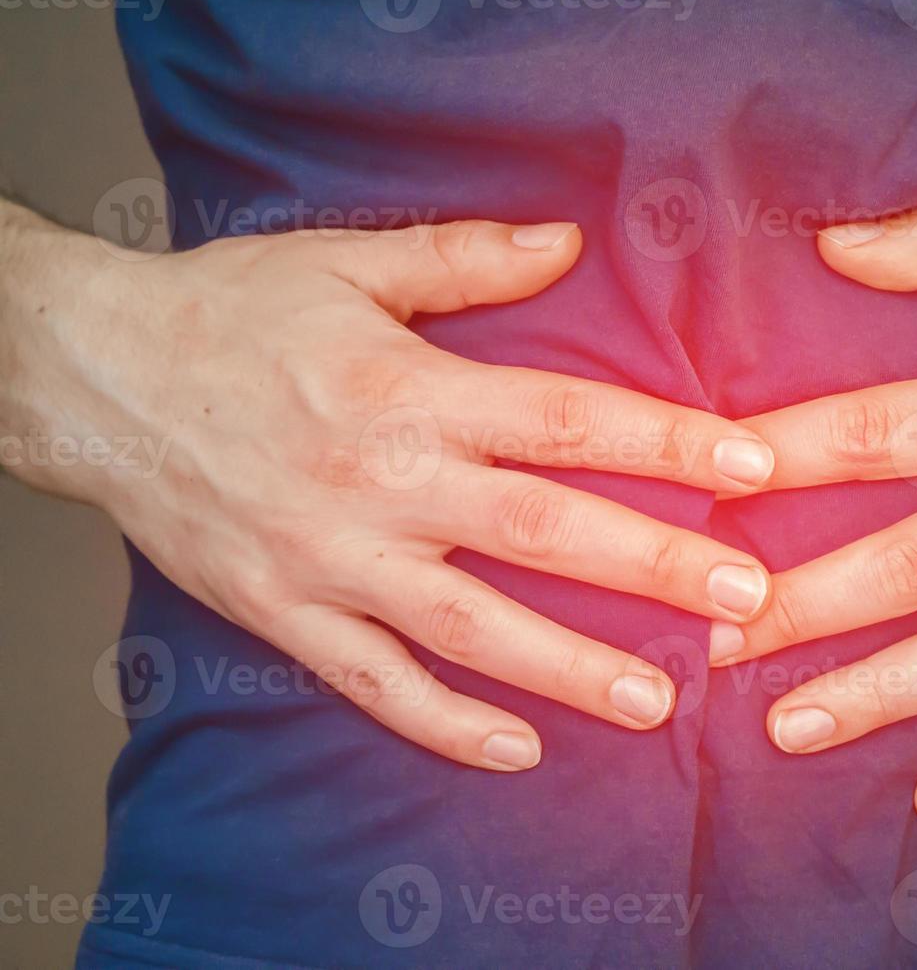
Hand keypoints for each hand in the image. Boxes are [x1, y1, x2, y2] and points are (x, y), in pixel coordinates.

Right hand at [0, 213, 775, 769]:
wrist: (91, 376)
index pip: (566, 421)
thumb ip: (464, 259)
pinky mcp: (286, 614)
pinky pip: (375, 684)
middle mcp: (381, 484)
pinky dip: (446, 725)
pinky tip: (518, 748)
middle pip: (542, 532)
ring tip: (658, 700)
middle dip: (653, 566)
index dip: (666, 441)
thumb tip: (568, 243)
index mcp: (409, 391)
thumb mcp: (344, 263)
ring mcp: (333, 560)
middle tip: (745, 599)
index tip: (750, 463)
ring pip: (471, 629)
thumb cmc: (227, 314)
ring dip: (571, 668)